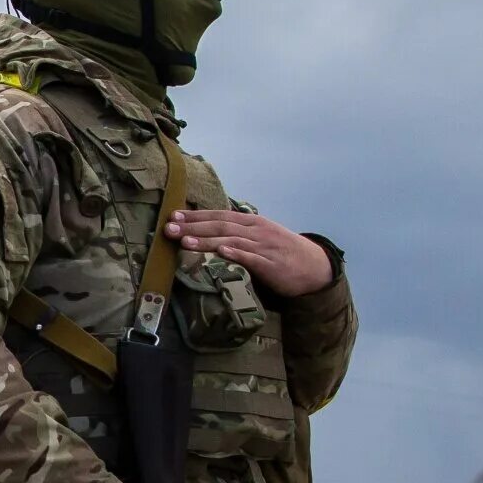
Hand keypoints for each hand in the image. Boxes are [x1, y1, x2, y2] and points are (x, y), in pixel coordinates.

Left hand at [167, 208, 331, 296]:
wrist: (313, 267)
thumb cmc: (282, 252)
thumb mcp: (260, 236)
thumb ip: (238, 233)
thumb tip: (211, 231)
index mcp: (252, 223)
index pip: (219, 215)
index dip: (196, 216)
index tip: (174, 215)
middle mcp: (255, 231)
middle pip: (220, 226)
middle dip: (193, 227)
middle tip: (169, 228)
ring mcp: (263, 246)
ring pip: (230, 240)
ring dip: (206, 240)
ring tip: (185, 242)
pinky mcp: (270, 264)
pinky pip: (251, 258)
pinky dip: (236, 253)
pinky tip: (221, 252)